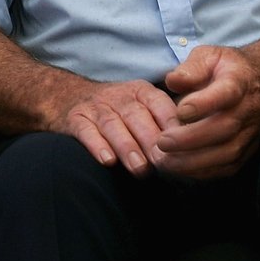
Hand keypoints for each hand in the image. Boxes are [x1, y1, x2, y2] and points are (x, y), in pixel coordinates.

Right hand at [55, 79, 180, 176]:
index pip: (160, 105)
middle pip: (136, 116)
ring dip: (128, 147)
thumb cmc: (117, 111)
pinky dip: (97, 145)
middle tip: (163, 163)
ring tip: (140, 168)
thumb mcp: (141, 107)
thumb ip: (163, 124)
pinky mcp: (75, 118)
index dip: (172, 125)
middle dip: (151, 140)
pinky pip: (86, 131)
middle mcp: (119, 96)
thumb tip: (194, 152)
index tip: (183, 146)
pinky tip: (107, 161)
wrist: (66, 96)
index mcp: (141, 92)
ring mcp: (96, 107)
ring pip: (113, 125)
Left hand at [155, 46, 259, 179]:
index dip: (204, 104)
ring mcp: (251, 132)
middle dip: (191, 139)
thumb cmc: (225, 68)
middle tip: (162, 142)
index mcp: (239, 81)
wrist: (258, 81)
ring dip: (195, 161)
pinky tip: (181, 170)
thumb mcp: (208, 56)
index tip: (179, 111)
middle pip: (225, 127)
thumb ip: (190, 68)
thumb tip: (173, 81)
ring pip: (228, 152)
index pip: (226, 93)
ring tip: (166, 161)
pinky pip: (229, 166)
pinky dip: (204, 172)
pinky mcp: (248, 150)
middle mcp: (249, 109)